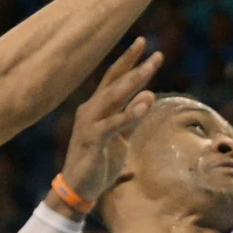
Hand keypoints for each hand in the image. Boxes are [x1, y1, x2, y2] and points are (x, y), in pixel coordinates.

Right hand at [55, 39, 163, 217]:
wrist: (78, 189)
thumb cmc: (99, 162)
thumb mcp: (121, 138)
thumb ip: (133, 118)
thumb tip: (149, 96)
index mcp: (97, 108)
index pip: (114, 79)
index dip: (129, 61)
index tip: (144, 44)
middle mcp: (90, 110)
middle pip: (114, 82)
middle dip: (134, 65)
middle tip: (153, 51)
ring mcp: (89, 123)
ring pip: (112, 97)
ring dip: (132, 83)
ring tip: (149, 69)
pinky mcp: (92, 140)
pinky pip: (112, 124)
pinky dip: (128, 113)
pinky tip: (144, 103)